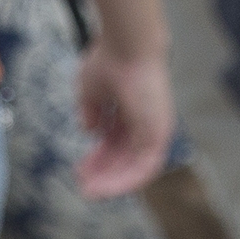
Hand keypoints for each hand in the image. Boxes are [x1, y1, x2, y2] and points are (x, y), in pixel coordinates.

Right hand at [71, 39, 173, 200]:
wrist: (127, 46)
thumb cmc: (110, 60)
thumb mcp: (91, 91)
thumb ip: (90, 112)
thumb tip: (90, 130)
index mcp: (133, 110)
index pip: (116, 142)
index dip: (98, 158)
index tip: (79, 170)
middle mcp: (147, 122)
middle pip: (124, 157)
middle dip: (102, 173)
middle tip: (83, 186)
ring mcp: (155, 130)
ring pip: (134, 167)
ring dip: (111, 182)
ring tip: (90, 192)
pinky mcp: (160, 136)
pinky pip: (143, 169)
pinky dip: (124, 181)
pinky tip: (104, 189)